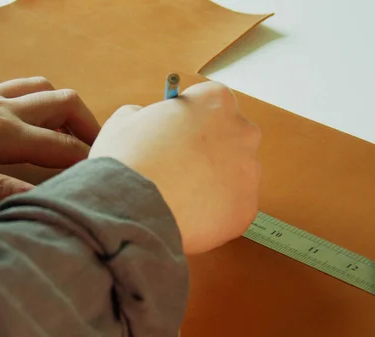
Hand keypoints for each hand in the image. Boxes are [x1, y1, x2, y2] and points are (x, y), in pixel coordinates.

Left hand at [0, 70, 99, 209]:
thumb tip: (43, 201)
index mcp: (5, 132)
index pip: (63, 145)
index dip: (88, 159)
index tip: (105, 175)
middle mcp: (3, 108)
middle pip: (64, 104)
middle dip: (88, 125)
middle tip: (97, 149)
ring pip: (43, 89)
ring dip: (64, 107)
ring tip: (69, 130)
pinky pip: (18, 87)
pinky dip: (37, 98)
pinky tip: (26, 117)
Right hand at [89, 81, 260, 253]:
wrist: (131, 209)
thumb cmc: (127, 160)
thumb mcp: (125, 120)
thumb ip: (146, 115)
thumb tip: (149, 123)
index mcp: (216, 101)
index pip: (211, 103)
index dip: (190, 121)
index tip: (175, 134)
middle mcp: (242, 132)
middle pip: (230, 139)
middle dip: (208, 152)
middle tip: (178, 169)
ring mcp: (249, 172)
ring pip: (233, 177)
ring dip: (212, 184)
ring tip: (179, 197)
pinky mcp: (247, 208)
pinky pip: (231, 209)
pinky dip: (213, 214)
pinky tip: (187, 216)